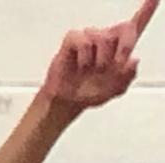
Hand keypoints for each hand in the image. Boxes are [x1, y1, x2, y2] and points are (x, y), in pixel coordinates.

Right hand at [42, 0, 157, 108]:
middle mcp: (107, 41)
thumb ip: (128, 77)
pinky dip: (84, 57)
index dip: (147, 9)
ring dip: (100, 59)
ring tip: (93, 70)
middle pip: (124, 27)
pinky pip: (83, 41)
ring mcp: (89, 39)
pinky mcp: (72, 41)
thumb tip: (133, 60)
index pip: (136, 25)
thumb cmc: (90, 92)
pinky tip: (81, 66)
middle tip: (117, 63)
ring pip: (103, 37)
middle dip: (125, 46)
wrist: (68, 100)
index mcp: (120, 50)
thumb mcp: (115, 90)